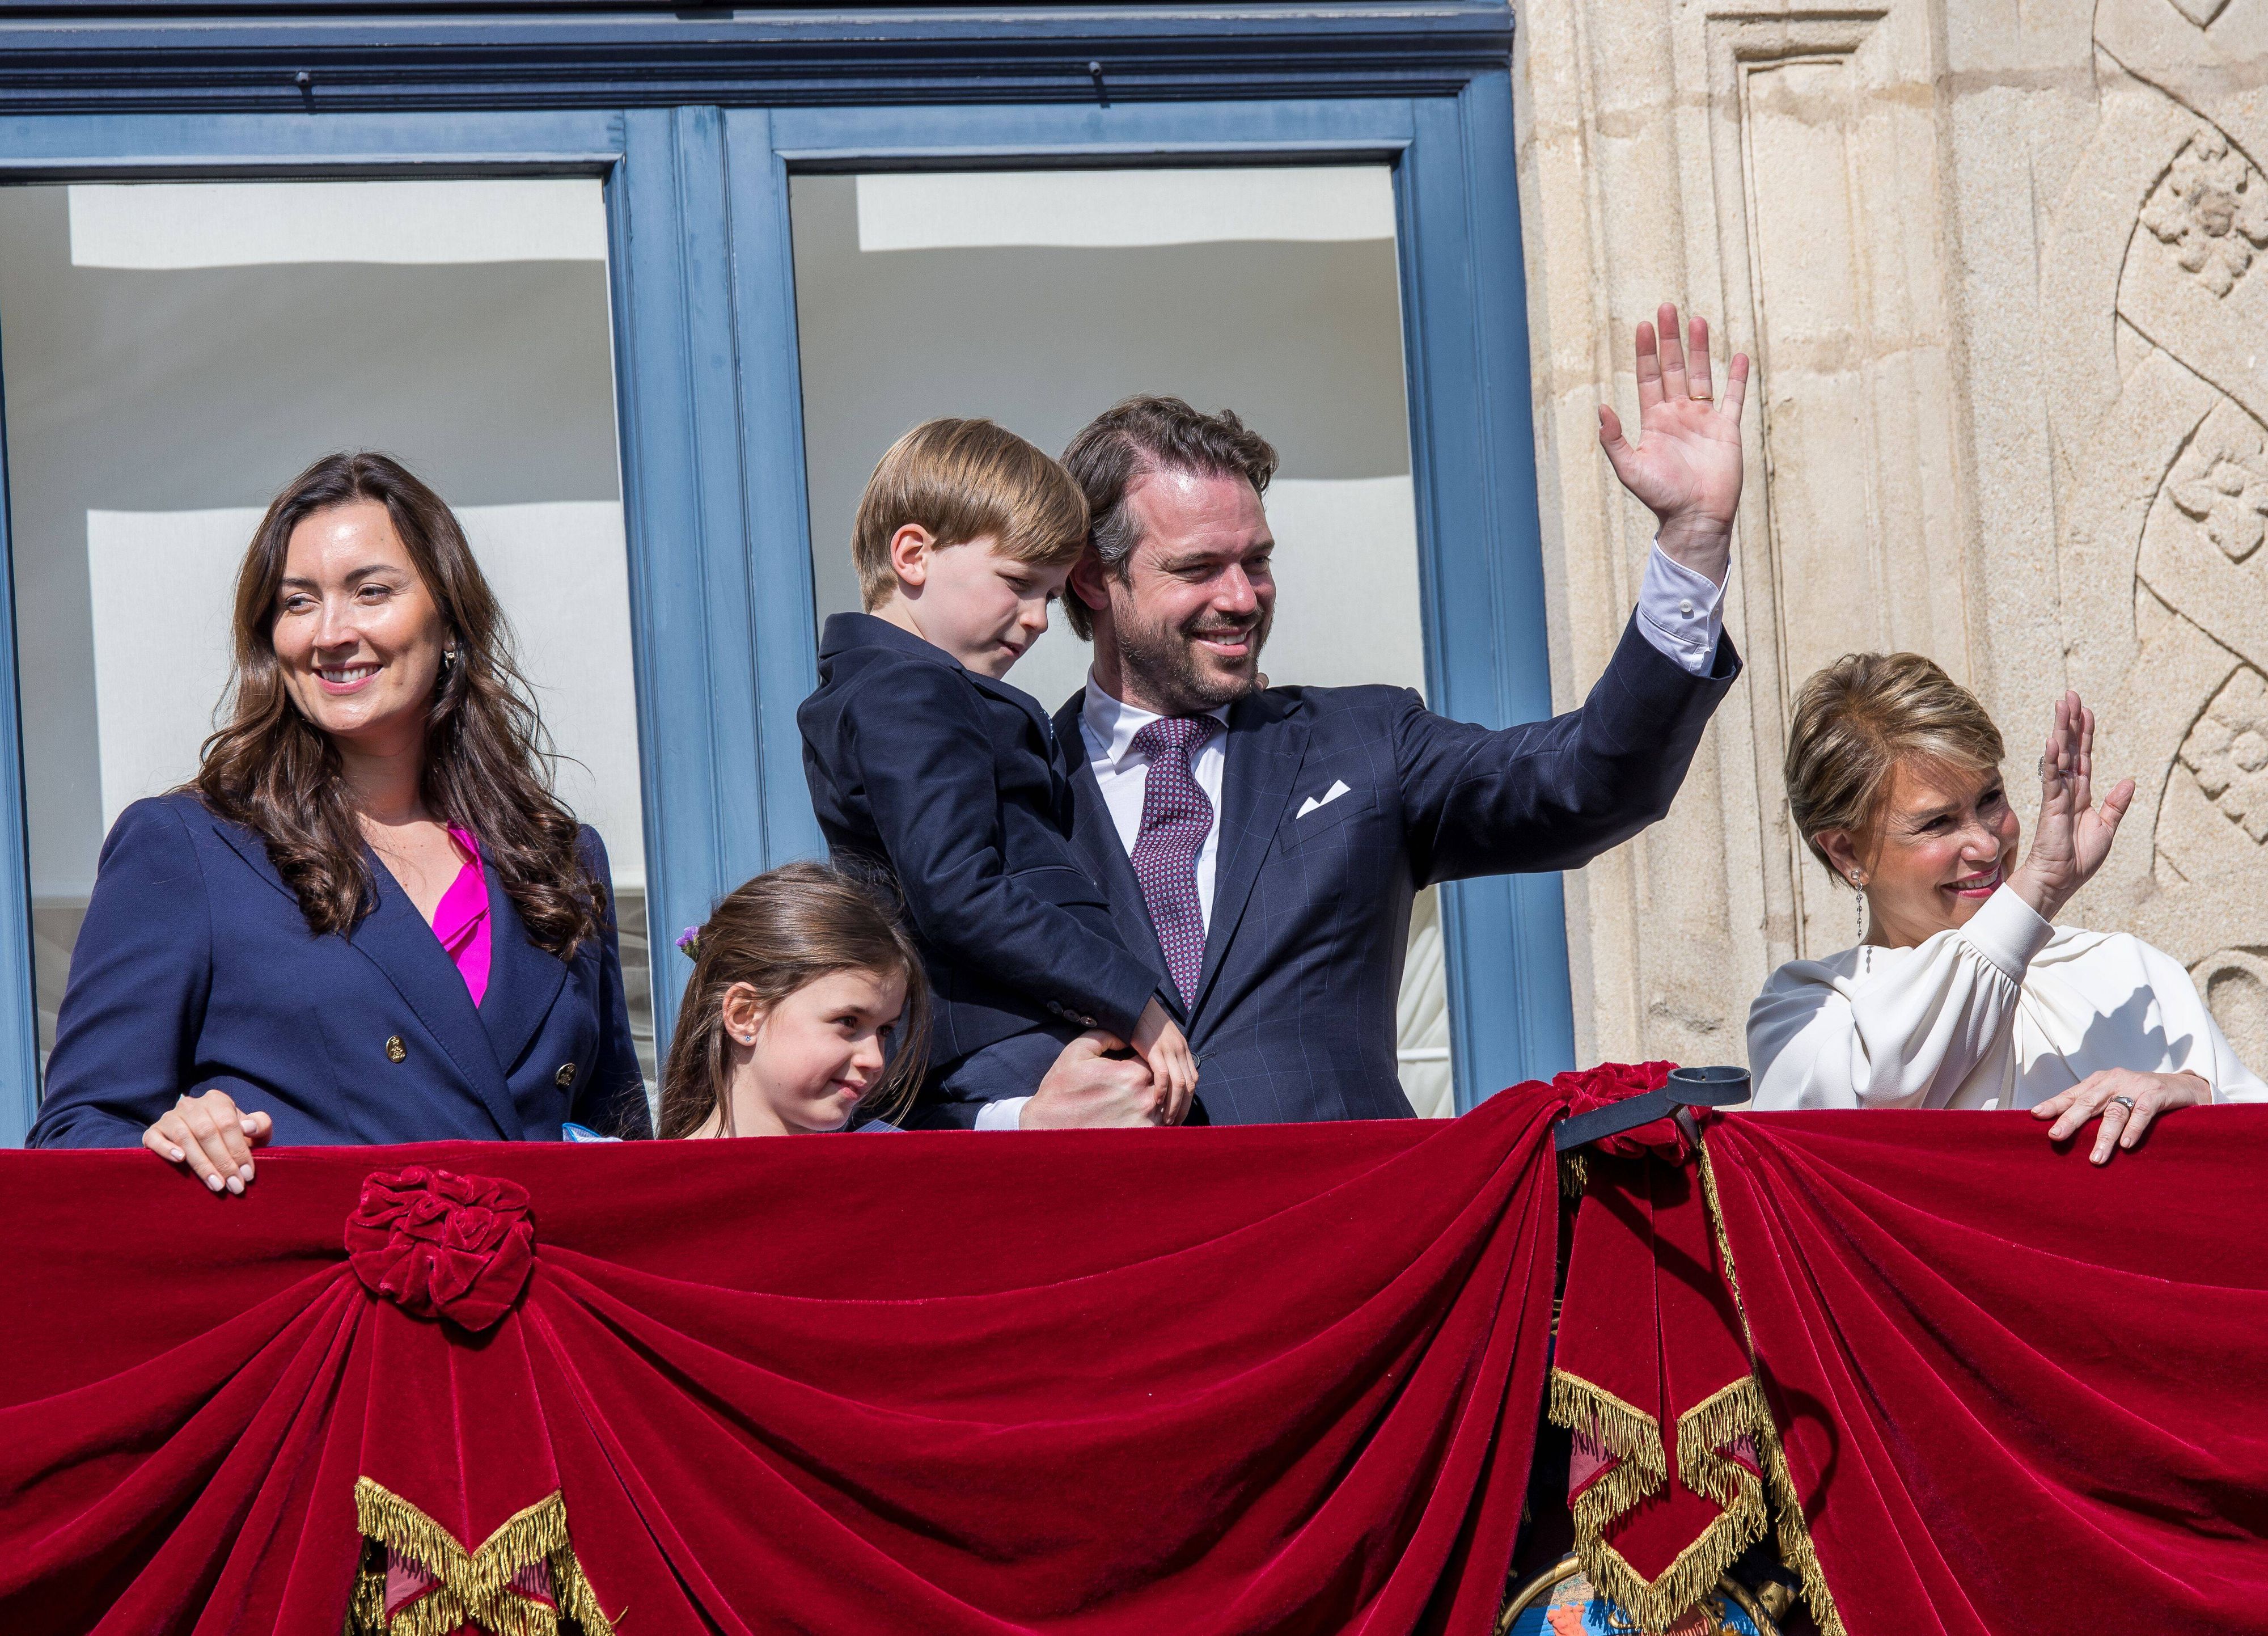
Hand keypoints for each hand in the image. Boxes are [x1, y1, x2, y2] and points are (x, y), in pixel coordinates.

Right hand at [142, 1088, 271, 1194]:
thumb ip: (260, 1126)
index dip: (238, 1149)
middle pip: (207, 1132)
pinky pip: (154, 1138)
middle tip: (234, 1185)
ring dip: (201, 1164)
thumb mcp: (251, 1132)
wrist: (200, 1142)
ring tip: (216, 1184)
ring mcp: (170, 1117)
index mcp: (217, 1101)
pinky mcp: (152, 1131)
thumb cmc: (230, 1139)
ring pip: (184, 1137)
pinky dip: (166, 1148)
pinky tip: (179, 1160)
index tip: (247, 1174)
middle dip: (223, 1162)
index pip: (228, 1123)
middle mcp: (191, 1105)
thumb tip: (248, 1127)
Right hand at [1021, 1030, 1171, 1128]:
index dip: (1144, 1059)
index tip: (1131, 1062)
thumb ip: (1106, 1036)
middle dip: (1152, 1080)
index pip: (1154, 1059)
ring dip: (1155, 1100)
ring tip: (1133, 1100)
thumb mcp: (1077, 1052)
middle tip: (1133, 1082)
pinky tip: (1134, 1117)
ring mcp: (1145, 1123)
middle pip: (1163, 1083)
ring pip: (1164, 1105)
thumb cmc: (1061, 1089)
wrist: (1049, 1130)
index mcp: (1131, 1074)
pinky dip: (1153, 1121)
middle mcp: (1144, 1099)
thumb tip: (1125, 1035)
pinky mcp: (1140, 1140)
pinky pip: (1159, 1127)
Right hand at [1129, 998, 1197, 1124]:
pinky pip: (1163, 1075)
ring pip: (1180, 1084)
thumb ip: (1162, 1059)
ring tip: (1165, 1120)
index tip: (1179, 1117)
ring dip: (1174, 1105)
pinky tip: (1155, 1102)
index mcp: (1182, 1050)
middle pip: (1190, 1086)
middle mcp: (1180, 1050)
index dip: (1187, 1102)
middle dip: (1183, 1109)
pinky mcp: (1155, 1049)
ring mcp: (1169, 1049)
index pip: (1192, 1081)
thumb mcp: (1157, 1042)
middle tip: (1174, 1126)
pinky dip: (1161, 1091)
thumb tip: (1160, 1080)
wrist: (1133, 1002)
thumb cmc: (1140, 1024)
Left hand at [1597, 303, 1750, 584]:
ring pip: (1702, 375)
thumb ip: (1614, 440)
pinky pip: (1733, 398)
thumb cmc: (1661, 497)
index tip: (1643, 326)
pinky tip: (1737, 356)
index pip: (1648, 377)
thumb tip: (1601, 408)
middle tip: (1667, 308)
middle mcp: (1678, 414)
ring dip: (1699, 349)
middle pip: (1674, 368)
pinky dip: (1736, 378)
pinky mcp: (1727, 429)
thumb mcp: (1630, 469)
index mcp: (1654, 420)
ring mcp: (1703, 420)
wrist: (1695, 518)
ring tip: (1697, 320)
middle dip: (1670, 340)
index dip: (1646, 352)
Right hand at [2006, 690, 2134, 922]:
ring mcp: (2057, 796)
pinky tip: (2055, 741)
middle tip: (2070, 695)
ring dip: (2062, 730)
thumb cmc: (2078, 859)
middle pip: (2071, 749)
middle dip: (2070, 722)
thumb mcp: (2107, 828)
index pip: (2084, 758)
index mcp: (2081, 795)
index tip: (2085, 711)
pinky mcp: (2051, 806)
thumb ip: (2115, 805)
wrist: (2060, 880)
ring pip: (2061, 756)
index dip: (2085, 734)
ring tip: (2062, 705)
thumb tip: (2129, 781)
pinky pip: (2052, 778)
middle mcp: (2067, 790)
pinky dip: (2054, 759)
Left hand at [2032, 1069, 2206, 1163]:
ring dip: (2104, 1136)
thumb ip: (2094, 1109)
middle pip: (2088, 1102)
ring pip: (2115, 1111)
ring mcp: (2136, 1086)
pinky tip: (2126, 1145)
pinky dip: (2134, 1128)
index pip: (2073, 1094)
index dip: (2055, 1104)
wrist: (2183, 1085)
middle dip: (2070, 1119)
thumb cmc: (2141, 1095)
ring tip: (2095, 1158)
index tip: (2035, 1115)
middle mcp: (2114, 1081)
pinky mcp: (2157, 1094)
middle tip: (2055, 1136)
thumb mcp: (2114, 1097)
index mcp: (2099, 1082)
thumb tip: (2064, 1129)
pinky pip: (2143, 1112)